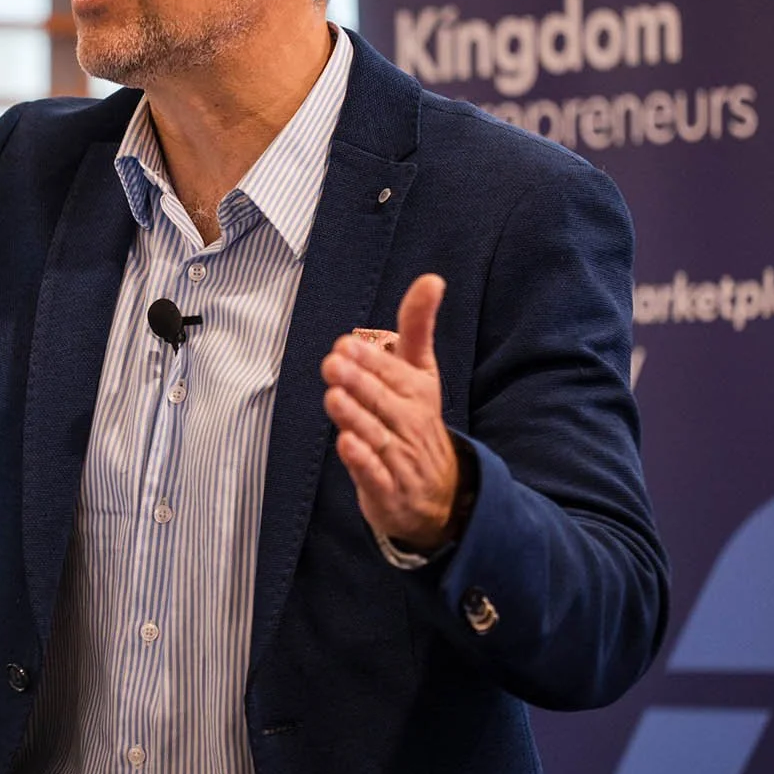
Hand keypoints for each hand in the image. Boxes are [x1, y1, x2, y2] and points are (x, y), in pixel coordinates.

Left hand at [321, 273, 460, 547]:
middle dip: (359, 383)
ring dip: (355, 417)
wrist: (440, 494)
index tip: (345, 346)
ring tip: (334, 397)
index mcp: (418, 392)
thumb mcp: (422, 373)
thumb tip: (432, 279)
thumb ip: (417, 328)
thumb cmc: (418, 421)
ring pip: (377, 436)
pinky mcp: (387, 489)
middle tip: (333, 364)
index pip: (395, 374)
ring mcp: (401, 459)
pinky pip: (375, 475)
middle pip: (384, 402)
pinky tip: (345, 446)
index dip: (370, 361)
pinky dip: (362, 461)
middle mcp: (411, 424)